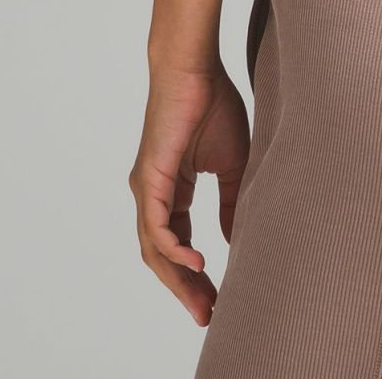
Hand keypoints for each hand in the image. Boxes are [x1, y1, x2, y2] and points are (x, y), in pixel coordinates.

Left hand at [129, 65, 250, 326]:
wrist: (194, 68)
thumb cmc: (212, 103)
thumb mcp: (231, 162)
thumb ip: (230, 201)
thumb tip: (234, 239)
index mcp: (172, 190)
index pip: (179, 243)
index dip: (197, 273)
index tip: (218, 299)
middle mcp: (153, 194)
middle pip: (164, 256)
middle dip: (186, 288)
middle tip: (209, 315)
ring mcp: (147, 188)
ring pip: (156, 249)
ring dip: (179, 278)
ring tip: (204, 301)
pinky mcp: (149, 178)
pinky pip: (157, 226)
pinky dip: (174, 248)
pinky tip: (197, 261)